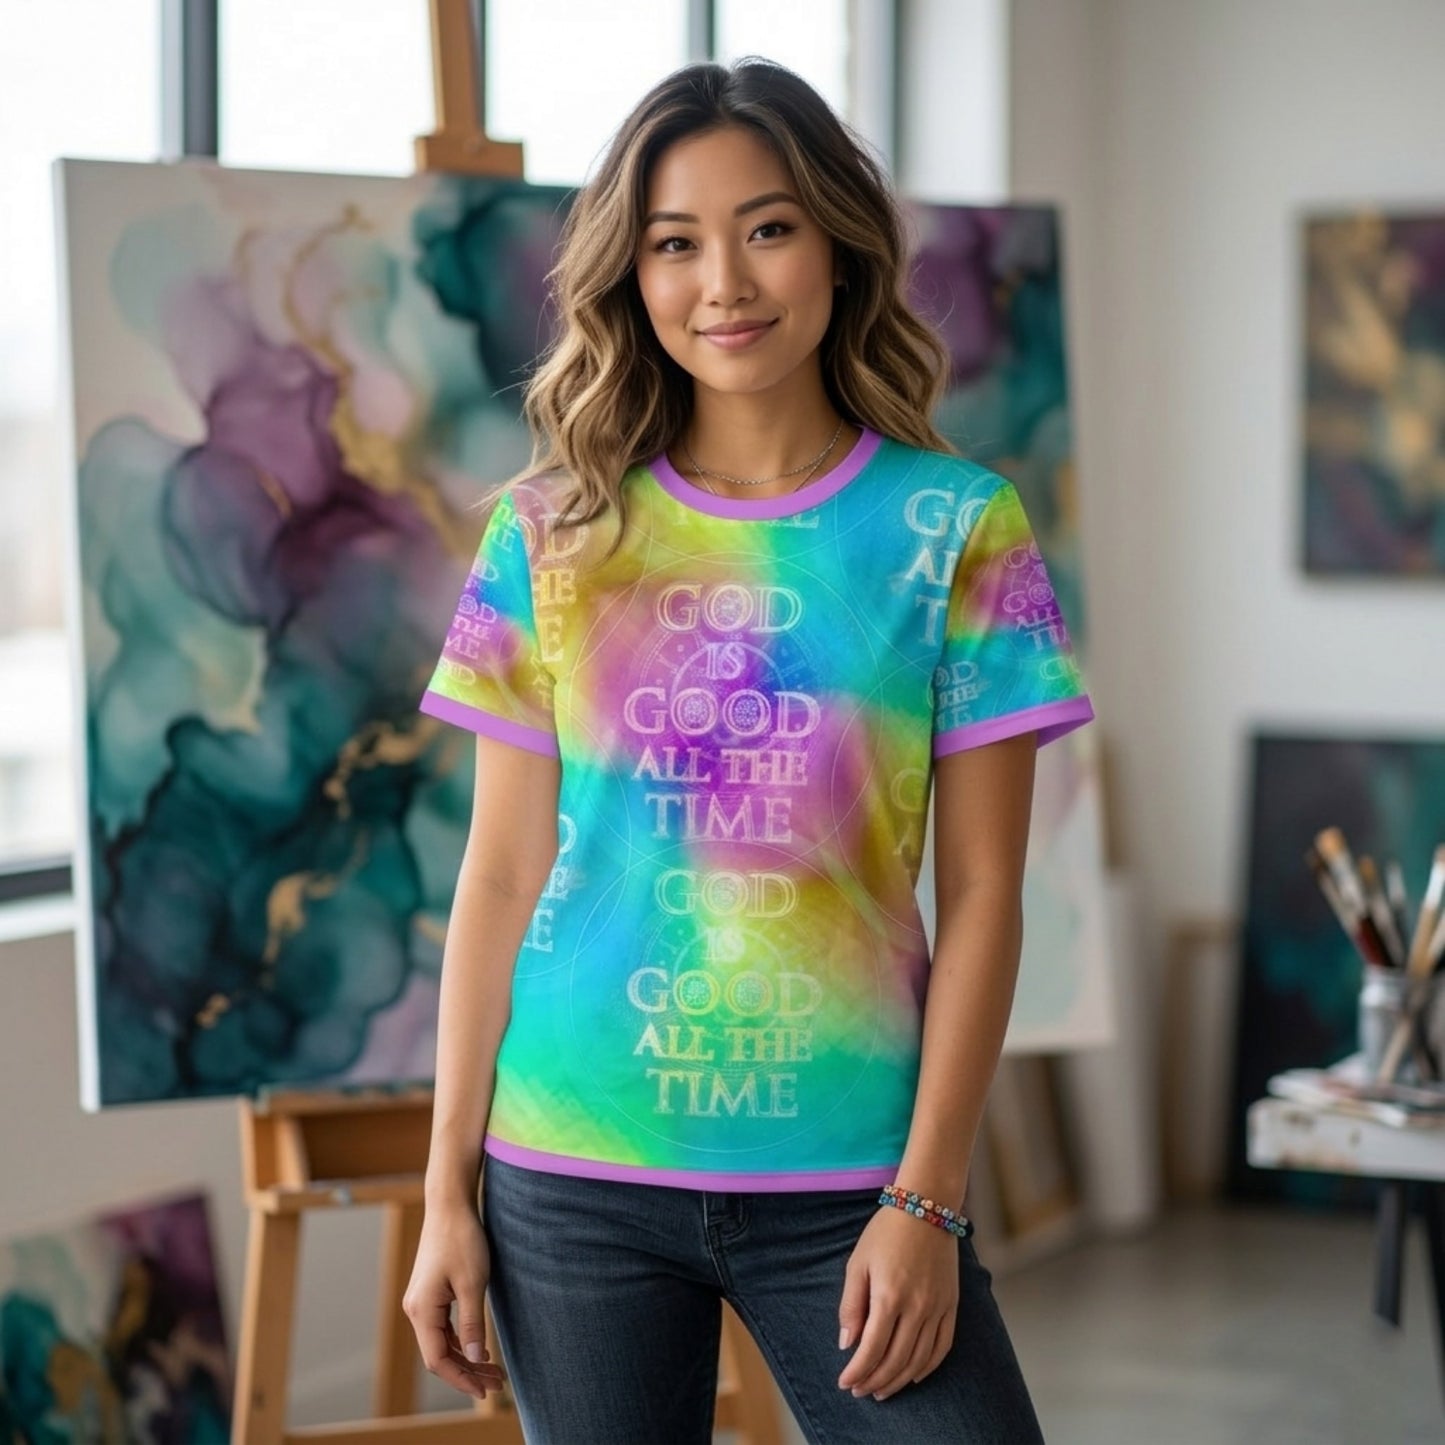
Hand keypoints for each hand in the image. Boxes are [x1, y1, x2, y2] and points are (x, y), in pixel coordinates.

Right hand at [402, 1200, 507, 1401]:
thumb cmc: (462, 1239)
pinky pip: (442, 1327)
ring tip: (493, 1370)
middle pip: (439, 1354)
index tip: (485, 1390)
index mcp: (422, 1310)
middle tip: (497, 1383)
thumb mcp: (473, 1283)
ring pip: (441, 1342)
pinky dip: (460, 1340)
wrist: (450, 1204)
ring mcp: (421, 1301)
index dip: (461, 1379)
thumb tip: (473, 1357)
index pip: (438, 1360)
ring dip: (465, 1357)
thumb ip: (472, 1322)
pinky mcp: (430, 1293)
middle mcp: (416, 1309)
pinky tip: (479, 1347)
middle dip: (467, 1371)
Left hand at [836, 1205, 958, 1400]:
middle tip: (860, 1391)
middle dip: (875, 1381)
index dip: (857, 1372)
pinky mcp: (952, 1305)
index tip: (845, 1382)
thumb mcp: (858, 1263)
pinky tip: (914, 1375)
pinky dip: (928, 1367)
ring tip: (882, 1390)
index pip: (871, 1350)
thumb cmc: (886, 1232)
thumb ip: (851, 1305)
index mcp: (889, 1296)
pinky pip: (943, 1347)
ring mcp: (938, 1308)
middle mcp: (917, 1307)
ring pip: (919, 1360)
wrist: (926, 1207)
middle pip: (896, 1361)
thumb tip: (847, 1344)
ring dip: (899, 1380)